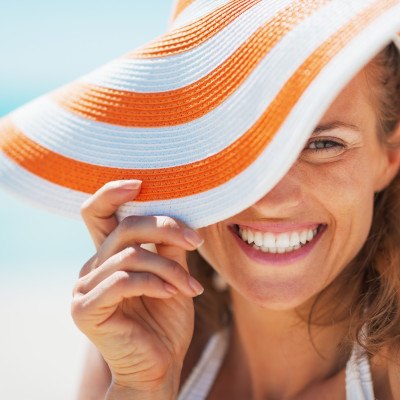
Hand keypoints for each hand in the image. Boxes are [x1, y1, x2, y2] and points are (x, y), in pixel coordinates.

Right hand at [71, 180, 203, 396]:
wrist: (160, 366)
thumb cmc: (166, 318)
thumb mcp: (172, 273)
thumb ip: (168, 245)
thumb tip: (177, 213)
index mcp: (108, 255)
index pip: (97, 213)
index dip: (112, 192)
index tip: (140, 183)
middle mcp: (91, 267)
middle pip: (124, 228)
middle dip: (164, 228)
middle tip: (195, 241)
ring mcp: (83, 288)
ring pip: (130, 255)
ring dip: (169, 268)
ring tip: (192, 286)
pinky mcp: (86, 309)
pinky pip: (123, 281)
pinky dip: (154, 283)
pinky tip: (173, 295)